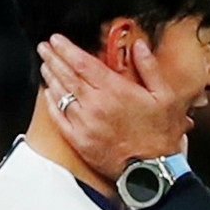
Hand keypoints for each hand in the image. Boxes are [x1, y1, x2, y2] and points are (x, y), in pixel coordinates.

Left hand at [37, 34, 191, 177]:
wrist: (153, 170)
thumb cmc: (161, 134)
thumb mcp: (166, 96)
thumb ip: (150, 68)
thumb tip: (138, 46)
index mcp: (115, 90)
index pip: (83, 62)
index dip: (66, 48)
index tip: (56, 38)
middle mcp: (95, 104)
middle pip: (67, 75)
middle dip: (53, 57)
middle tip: (44, 46)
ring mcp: (84, 123)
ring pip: (60, 94)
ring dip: (50, 76)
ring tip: (44, 64)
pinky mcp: (79, 140)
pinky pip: (58, 118)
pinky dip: (51, 103)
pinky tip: (47, 93)